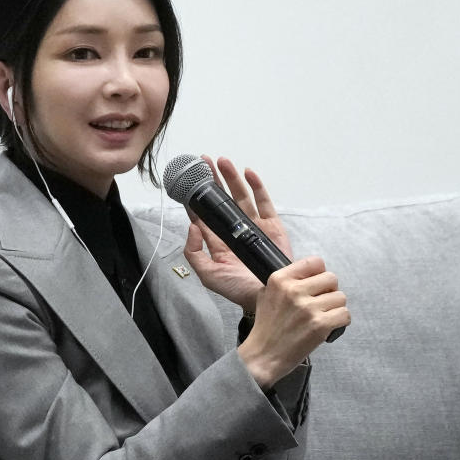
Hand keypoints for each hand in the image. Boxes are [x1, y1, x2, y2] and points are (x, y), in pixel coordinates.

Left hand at [182, 156, 292, 310]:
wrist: (269, 298)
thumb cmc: (238, 289)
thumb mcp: (208, 275)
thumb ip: (194, 253)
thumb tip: (192, 226)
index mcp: (218, 242)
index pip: (204, 215)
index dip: (196, 198)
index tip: (188, 181)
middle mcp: (234, 231)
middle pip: (222, 200)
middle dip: (212, 181)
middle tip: (203, 162)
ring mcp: (254, 227)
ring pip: (241, 197)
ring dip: (232, 178)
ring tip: (221, 161)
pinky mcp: (272, 226)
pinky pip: (264, 202)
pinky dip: (257, 187)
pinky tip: (248, 173)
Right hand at [237, 256, 349, 387]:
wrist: (264, 355)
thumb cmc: (266, 326)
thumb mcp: (266, 294)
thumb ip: (286, 281)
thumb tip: (309, 275)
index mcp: (280, 279)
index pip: (315, 262)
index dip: (319, 273)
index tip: (316, 284)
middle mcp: (294, 290)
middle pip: (331, 278)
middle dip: (329, 291)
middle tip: (320, 303)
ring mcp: (308, 308)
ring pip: (341, 297)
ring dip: (335, 307)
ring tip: (322, 316)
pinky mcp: (320, 325)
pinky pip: (345, 314)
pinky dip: (340, 321)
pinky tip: (328, 326)